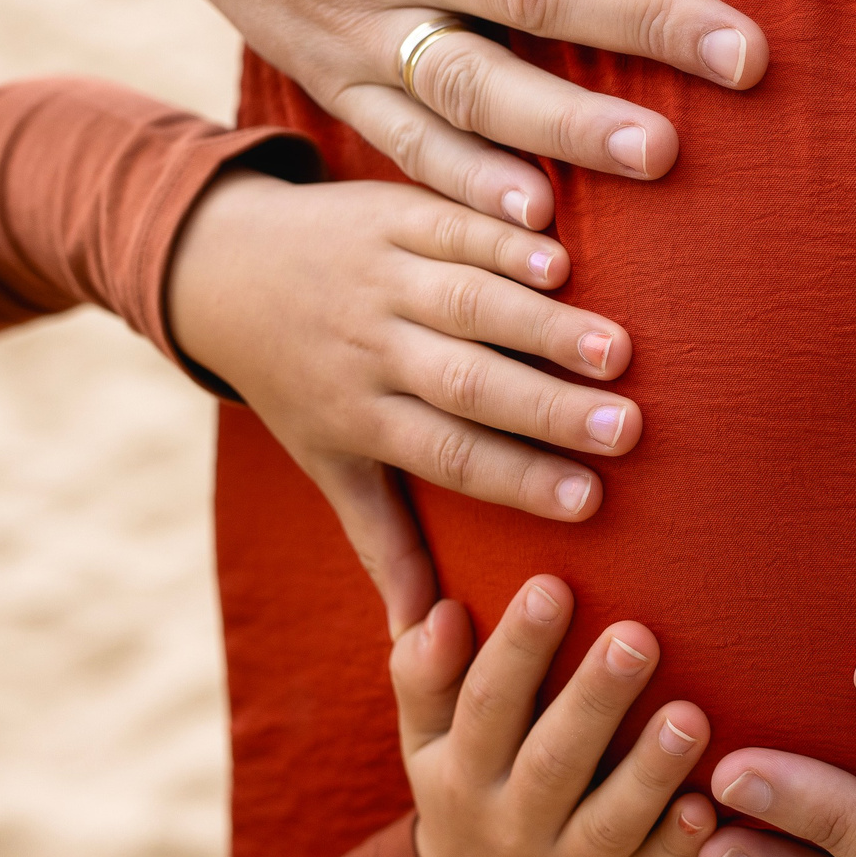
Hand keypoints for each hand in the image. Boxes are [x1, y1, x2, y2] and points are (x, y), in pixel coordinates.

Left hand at [167, 168, 641, 629]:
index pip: (445, 453)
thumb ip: (386, 540)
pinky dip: (503, 243)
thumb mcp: (328, 462)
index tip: (590, 501)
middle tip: (628, 429)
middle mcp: (369, 348)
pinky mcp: (392, 214)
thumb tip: (418, 642)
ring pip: (464, 304)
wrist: (227, 268)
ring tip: (619, 350)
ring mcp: (380, 278)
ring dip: (543, 327)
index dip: (516, 477)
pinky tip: (563, 261)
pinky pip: (450, 229)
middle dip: (547, 408)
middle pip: (463, 383)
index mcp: (360, 415)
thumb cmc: (300, 380)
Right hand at [391, 576, 712, 856]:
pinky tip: (706, 808)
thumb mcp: (427, 741)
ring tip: (690, 716)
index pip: (486, 704)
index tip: (551, 586)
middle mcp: (510, 825)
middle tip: (638, 636)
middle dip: (595, 700)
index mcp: (461, 773)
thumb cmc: (466, 791)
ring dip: (649, 773)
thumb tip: (442, 612)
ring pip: (608, 825)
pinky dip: (676, 850)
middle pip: (553, 761)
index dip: (518, 648)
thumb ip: (427, 676)